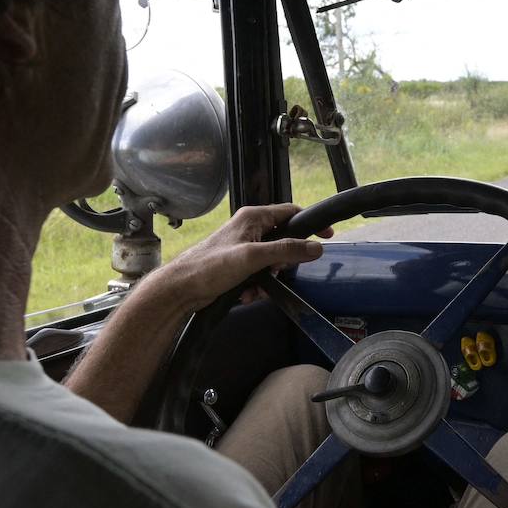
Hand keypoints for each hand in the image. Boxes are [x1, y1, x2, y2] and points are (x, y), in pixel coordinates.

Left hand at [144, 203, 332, 313]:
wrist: (181, 289)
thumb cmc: (211, 267)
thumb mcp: (254, 257)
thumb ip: (287, 250)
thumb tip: (316, 248)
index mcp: (253, 217)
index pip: (290, 212)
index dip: (310, 225)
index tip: (326, 237)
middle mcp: (249, 229)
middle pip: (283, 241)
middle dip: (283, 262)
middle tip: (276, 272)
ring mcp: (243, 248)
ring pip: (272, 262)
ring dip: (268, 279)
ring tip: (254, 288)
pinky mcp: (237, 266)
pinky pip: (259, 275)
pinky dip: (256, 286)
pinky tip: (245, 294)